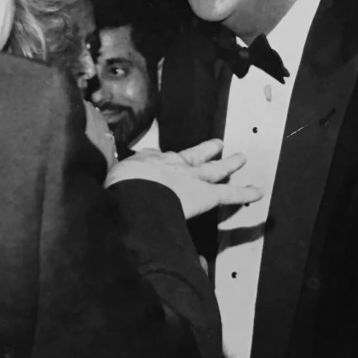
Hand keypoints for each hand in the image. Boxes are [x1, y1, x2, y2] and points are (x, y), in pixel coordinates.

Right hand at [104, 139, 259, 218]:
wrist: (131, 191)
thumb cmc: (116, 190)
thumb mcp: (108, 187)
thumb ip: (111, 194)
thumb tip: (99, 213)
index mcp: (144, 164)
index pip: (157, 159)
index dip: (163, 160)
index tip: (167, 159)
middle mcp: (169, 166)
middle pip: (191, 156)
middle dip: (204, 151)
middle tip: (217, 144)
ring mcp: (189, 177)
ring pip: (214, 170)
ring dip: (229, 163)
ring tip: (241, 157)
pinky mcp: (205, 194)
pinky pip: (229, 194)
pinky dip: (245, 193)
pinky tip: (259, 192)